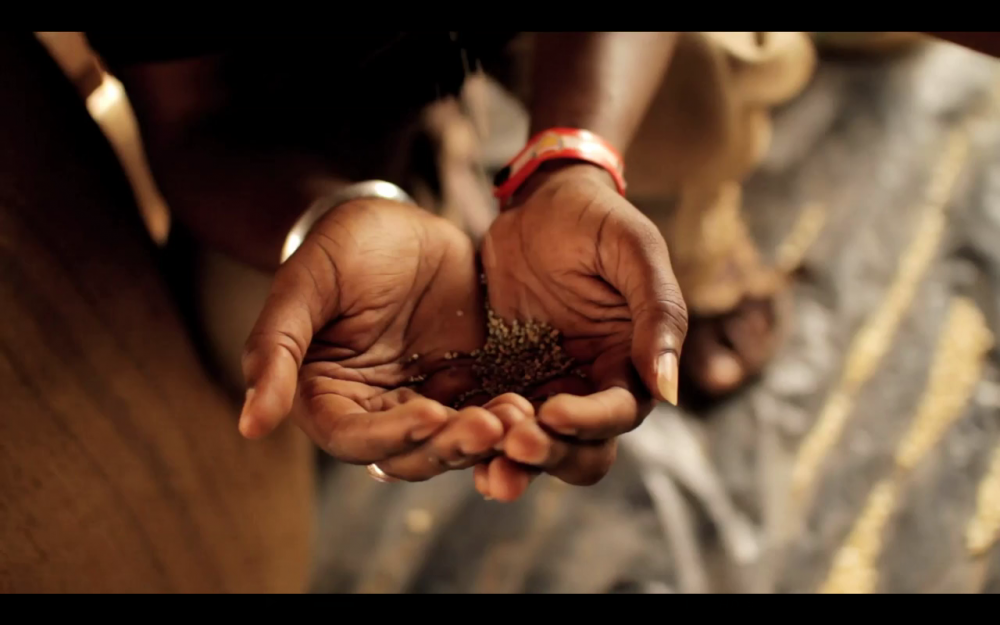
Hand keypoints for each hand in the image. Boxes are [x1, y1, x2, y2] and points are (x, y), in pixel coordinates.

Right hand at [239, 198, 506, 480]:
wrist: (397, 221)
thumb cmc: (339, 247)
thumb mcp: (304, 287)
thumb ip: (275, 350)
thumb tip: (250, 426)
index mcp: (328, 398)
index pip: (354, 439)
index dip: (390, 436)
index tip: (428, 417)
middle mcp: (375, 411)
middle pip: (411, 453)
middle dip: (449, 445)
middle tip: (488, 425)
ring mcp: (422, 400)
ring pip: (453, 441)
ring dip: (484, 438)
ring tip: (516, 416)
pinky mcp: (464, 385)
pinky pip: (485, 412)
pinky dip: (506, 417)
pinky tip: (529, 404)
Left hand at [477, 162, 688, 499]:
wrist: (540, 201)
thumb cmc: (597, 220)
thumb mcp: (635, 251)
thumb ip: (659, 314)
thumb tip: (670, 391)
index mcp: (630, 364)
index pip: (619, 412)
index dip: (591, 421)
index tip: (554, 413)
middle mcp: (589, 386)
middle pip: (579, 447)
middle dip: (549, 453)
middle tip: (514, 444)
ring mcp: (544, 385)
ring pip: (534, 444)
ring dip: (512, 460)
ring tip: (483, 464)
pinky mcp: (501, 377)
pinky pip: (491, 418)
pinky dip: (477, 439)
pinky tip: (452, 445)